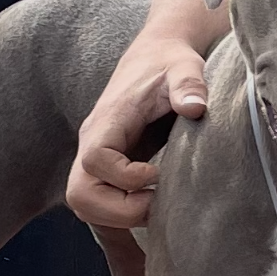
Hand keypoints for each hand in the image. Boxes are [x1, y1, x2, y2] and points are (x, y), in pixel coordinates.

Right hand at [66, 41, 209, 228]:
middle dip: (120, 211)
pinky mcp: (106, 170)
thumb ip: (189, 85)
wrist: (156, 57)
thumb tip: (196, 108)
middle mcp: (94, 142)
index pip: (94, 159)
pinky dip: (120, 218)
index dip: (124, 176)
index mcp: (108, 120)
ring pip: (84, 205)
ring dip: (119, 218)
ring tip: (158, 206)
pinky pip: (98, 205)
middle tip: (158, 201)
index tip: (157, 172)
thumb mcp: (183, 67)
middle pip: (80, 195)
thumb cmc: (169, 64)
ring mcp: (96, 159)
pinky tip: (153, 213)